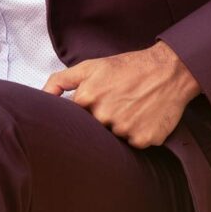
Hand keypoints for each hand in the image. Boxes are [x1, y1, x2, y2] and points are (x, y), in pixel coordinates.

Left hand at [42, 40, 200, 147]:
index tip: (97, 105)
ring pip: (114, 139)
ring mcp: (124, 129)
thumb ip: (61, 81)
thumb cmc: (128, 67)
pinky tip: (144, 117)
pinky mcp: (143, 139)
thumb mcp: (91, 67)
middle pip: (94, 131)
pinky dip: (138, 134)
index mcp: (87, 98)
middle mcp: (104, 116)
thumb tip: (41, 97)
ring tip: (133, 108)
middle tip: (118, 105)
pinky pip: (133, 144)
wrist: (169, 70)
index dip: (86, 113)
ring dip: (121, 127)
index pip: (74, 119)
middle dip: (103, 120)